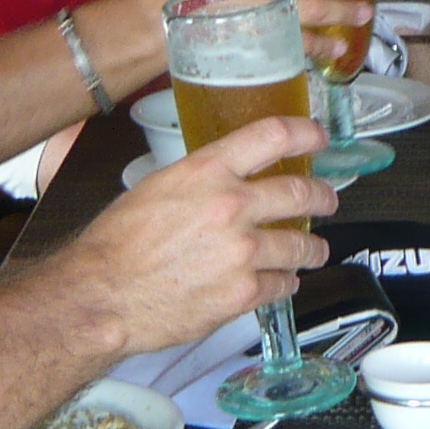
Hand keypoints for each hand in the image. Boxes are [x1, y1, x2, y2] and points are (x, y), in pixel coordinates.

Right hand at [59, 112, 334, 358]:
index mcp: (206, 172)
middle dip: (322, 196)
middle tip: (327, 200)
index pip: (272, 136)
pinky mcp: (243, 292)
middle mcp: (231, 206)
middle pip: (300, 191)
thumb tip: (224, 178)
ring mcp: (241, 251)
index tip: (318, 137)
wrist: (102, 296)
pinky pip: (282, 284)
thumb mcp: (156, 188)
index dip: (305, 132)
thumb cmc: (116, 246)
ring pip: (300, 245)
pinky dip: (285, 283)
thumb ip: (200, 180)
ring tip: (314, 250)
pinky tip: (282, 282)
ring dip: (312, 248)